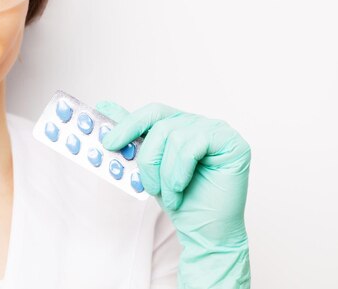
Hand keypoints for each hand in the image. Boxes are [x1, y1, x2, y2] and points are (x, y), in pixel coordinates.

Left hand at [96, 101, 250, 288]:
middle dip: (147, 158)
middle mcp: (199, 123)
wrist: (204, 231)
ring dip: (165, 173)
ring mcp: (217, 130)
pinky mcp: (232, 142)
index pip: (153, 112)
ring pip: (175, 137)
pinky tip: (181, 188)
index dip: (129, 125)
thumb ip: (133, 136)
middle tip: (147, 185)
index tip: (108, 143)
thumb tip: (105, 106)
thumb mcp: (149, 167)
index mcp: (180, 124)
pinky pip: (194, 146)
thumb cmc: (181, 200)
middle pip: (162, 125)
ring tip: (170, 194)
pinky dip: (180, 171)